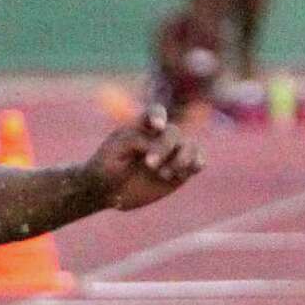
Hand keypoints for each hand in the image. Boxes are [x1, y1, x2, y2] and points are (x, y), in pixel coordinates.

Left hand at [88, 106, 203, 211]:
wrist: (107, 191)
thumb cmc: (106, 167)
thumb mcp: (114, 151)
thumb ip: (135, 139)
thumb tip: (159, 138)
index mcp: (142, 127)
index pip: (155, 112)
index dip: (159, 116)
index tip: (157, 127)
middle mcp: (160, 137)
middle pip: (173, 132)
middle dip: (164, 147)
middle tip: (150, 164)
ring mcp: (173, 153)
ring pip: (190, 146)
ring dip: (181, 158)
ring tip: (163, 174)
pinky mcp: (181, 171)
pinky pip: (199, 162)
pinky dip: (196, 165)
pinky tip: (182, 173)